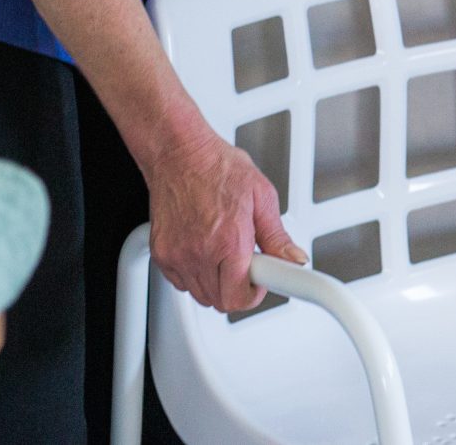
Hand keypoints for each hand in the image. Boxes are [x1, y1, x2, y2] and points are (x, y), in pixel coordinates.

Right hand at [146, 129, 303, 312]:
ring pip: (200, 294)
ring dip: (217, 282)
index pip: (239, 298)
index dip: (255, 294)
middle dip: (239, 287)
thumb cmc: (218, 167)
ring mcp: (177, 255)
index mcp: (229, 240)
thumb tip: (294, 259)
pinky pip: (181, 283)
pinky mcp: (161, 254)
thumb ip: (278, 236)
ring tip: (227, 250)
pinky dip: (195, 275)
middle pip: (220, 301)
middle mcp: (200, 252)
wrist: (180, 154)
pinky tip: (206, 250)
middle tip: (248, 262)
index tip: (261, 282)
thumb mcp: (262, 196)